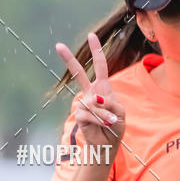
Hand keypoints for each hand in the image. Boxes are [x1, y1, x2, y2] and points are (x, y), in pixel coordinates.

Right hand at [55, 32, 125, 158]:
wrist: (107, 144)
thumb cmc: (115, 126)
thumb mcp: (120, 113)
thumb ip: (111, 103)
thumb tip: (96, 99)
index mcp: (102, 88)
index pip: (100, 66)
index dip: (96, 51)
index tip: (90, 36)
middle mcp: (91, 93)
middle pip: (79, 74)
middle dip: (69, 60)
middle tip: (58, 45)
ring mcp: (84, 104)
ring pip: (94, 102)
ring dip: (105, 114)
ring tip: (111, 122)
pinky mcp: (80, 115)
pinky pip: (90, 113)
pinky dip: (100, 119)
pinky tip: (104, 124)